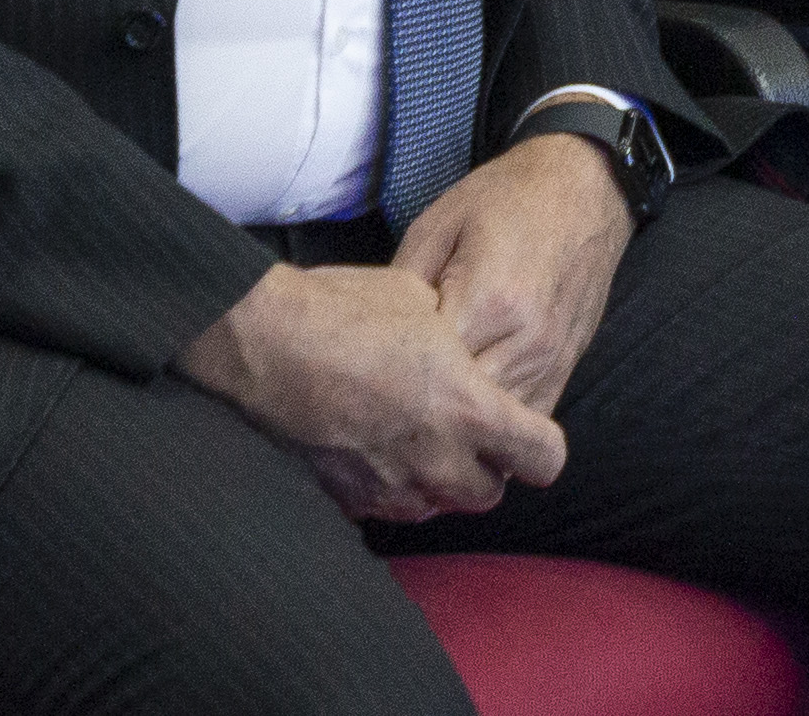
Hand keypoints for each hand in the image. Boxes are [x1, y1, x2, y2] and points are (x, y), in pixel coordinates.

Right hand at [176, 262, 567, 524]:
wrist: (264, 343)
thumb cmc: (344, 310)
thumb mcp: (420, 302)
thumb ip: (459, 340)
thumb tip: (462, 345)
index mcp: (470, 410)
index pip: (544, 457)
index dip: (539, 443)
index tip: (523, 427)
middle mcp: (439, 461)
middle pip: (492, 492)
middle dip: (488, 467)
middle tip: (466, 431)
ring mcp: (393, 487)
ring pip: (440, 505)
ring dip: (439, 480)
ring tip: (416, 437)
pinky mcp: (352, 501)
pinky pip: (391, 506)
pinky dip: (393, 485)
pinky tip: (374, 447)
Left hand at [390, 132, 631, 413]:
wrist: (583, 189)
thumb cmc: (506, 199)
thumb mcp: (438, 225)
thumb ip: (405, 287)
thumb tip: (376, 340)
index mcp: (488, 302)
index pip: (429, 371)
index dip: (393, 377)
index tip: (369, 374)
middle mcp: (525, 342)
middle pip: (462, 409)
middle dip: (423, 408)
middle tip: (388, 398)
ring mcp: (549, 362)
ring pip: (495, 426)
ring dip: (460, 423)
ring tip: (422, 412)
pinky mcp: (565, 369)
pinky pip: (525, 419)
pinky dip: (494, 424)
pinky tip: (466, 411)